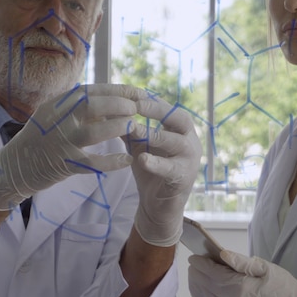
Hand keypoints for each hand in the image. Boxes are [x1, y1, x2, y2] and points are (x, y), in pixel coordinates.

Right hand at [0, 84, 146, 209]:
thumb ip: (78, 110)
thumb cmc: (39, 141)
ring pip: (93, 132)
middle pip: (92, 106)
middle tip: (137, 108)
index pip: (89, 91)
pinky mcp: (62, 164)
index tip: (137, 92)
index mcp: (55, 105)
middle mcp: (56, 120)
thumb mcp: (53, 118)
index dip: (116, 90)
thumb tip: (111, 100)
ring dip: (117, 128)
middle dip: (119, 104)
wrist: (13, 167)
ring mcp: (59, 143)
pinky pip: (92, 163)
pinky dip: (111, 161)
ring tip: (134, 127)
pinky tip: (127, 160)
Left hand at [126, 97, 201, 246]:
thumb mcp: (139, 144)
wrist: (160, 204)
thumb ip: (129, 128)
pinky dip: (156, 163)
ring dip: (154, 134)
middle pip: (178, 118)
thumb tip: (106, 108)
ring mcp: (190, 159)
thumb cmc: (151, 168)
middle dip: (157, 110)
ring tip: (135, 129)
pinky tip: (142, 160)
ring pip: (175, 142)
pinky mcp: (184, 177)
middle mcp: (189, 140)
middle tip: (136, 105)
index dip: (149, 99)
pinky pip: (170, 168)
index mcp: (180, 129)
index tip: (130, 92)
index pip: (167, 107)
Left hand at [188, 250, 296, 296]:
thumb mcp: (266, 269)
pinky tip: (201, 292)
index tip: (194, 257)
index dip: (200, 263)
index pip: (210, 272)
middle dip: (196, 272)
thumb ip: (241, 261)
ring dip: (196, 286)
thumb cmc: (284, 290)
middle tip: (194, 264)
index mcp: (239, 287)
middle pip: (203, 285)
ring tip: (195, 275)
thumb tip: (222, 253)